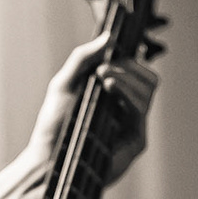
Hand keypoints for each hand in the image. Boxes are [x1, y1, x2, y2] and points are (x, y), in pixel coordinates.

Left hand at [24, 33, 159, 184]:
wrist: (48, 160)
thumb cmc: (54, 127)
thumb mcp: (63, 84)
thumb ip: (83, 59)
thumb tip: (108, 38)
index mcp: (114, 97)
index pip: (137, 72)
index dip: (131, 58)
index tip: (115, 48)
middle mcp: (126, 110)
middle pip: (148, 79)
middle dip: (129, 66)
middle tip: (104, 68)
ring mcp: (132, 125)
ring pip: (148, 90)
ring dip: (126, 76)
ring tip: (103, 76)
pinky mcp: (135, 140)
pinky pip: (141, 109)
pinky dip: (127, 92)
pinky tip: (109, 86)